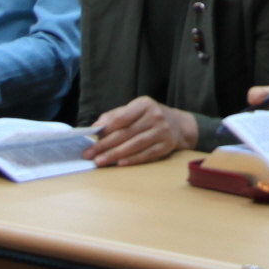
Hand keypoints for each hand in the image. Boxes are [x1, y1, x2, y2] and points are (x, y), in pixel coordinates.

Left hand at [84, 96, 199, 166]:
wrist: (178, 125)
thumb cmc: (148, 117)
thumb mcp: (134, 110)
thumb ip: (114, 116)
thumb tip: (96, 126)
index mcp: (144, 104)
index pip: (123, 116)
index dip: (107, 127)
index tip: (93, 136)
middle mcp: (155, 116)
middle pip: (126, 132)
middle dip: (105, 144)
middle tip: (89, 154)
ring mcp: (162, 132)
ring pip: (135, 144)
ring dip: (115, 154)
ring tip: (100, 161)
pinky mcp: (166, 146)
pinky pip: (146, 154)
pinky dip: (132, 160)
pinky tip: (119, 164)